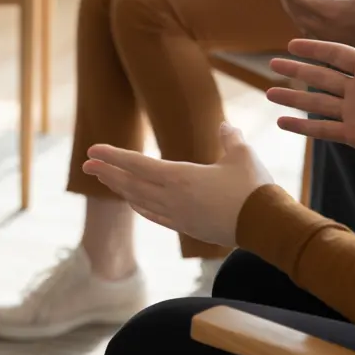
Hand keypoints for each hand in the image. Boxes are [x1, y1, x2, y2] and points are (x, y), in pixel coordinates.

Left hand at [82, 124, 274, 248]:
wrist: (267, 226)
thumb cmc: (255, 188)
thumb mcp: (242, 155)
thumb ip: (229, 139)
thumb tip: (225, 126)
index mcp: (180, 177)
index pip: (138, 164)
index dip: (113, 155)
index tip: (92, 149)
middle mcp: (172, 198)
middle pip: (131, 183)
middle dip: (107, 172)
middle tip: (87, 162)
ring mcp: (177, 215)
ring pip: (139, 200)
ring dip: (120, 187)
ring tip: (105, 178)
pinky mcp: (186, 228)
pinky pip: (154, 215)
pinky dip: (139, 205)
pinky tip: (133, 201)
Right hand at [266, 0, 354, 166]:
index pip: (335, 54)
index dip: (314, 48)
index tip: (292, 43)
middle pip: (319, 77)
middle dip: (296, 70)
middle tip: (272, 64)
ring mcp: (354, 112)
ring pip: (315, 102)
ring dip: (292, 97)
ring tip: (269, 93)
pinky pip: (323, 129)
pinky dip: (302, 126)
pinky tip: (281, 122)